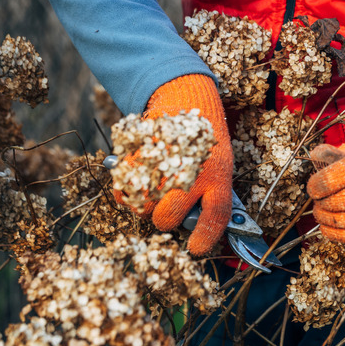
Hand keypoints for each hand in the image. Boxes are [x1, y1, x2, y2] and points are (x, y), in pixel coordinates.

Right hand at [115, 74, 232, 255]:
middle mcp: (190, 172)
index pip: (215, 215)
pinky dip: (127, 191)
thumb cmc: (204, 141)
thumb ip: (213, 194)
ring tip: (156, 186)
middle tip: (167, 209)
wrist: (184, 96)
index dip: (205, 237)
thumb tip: (205, 231)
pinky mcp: (139, 156)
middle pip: (167, 217)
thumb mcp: (220, 164)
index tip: (195, 249)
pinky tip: (139, 179)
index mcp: (217, 176)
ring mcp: (162, 164)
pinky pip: (124, 190)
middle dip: (164, 220)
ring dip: (146, 204)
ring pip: (144, 207)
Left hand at [306, 131, 344, 243]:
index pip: (342, 175)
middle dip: (324, 203)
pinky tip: (329, 228)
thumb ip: (336, 153)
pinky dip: (341, 235)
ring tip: (321, 213)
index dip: (320, 184)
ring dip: (330, 220)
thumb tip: (314, 156)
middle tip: (316, 202)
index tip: (312, 187)